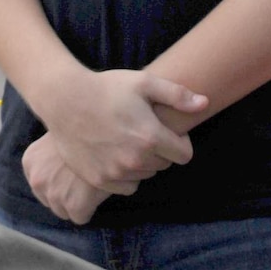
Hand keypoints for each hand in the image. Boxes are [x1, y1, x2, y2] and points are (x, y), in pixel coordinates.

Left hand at [22, 133, 108, 223]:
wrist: (107, 128)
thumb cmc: (88, 125)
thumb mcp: (63, 134)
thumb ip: (55, 151)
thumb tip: (62, 166)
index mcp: (31, 160)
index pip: (40, 184)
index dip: (60, 180)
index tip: (74, 172)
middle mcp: (36, 178)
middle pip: (51, 200)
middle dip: (68, 194)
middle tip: (86, 179)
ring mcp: (53, 193)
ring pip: (65, 211)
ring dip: (79, 202)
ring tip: (93, 184)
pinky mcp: (73, 204)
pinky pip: (81, 217)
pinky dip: (92, 207)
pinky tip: (100, 190)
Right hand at [39, 68, 205, 192]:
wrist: (65, 100)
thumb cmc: (107, 88)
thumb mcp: (144, 83)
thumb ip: (177, 95)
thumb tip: (205, 103)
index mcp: (151, 137)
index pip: (184, 155)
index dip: (180, 142)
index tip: (167, 130)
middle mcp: (136, 160)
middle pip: (164, 165)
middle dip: (161, 151)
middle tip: (144, 131)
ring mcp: (116, 172)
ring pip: (146, 175)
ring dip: (143, 162)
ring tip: (128, 140)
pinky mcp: (99, 180)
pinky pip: (126, 186)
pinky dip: (125, 174)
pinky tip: (115, 153)